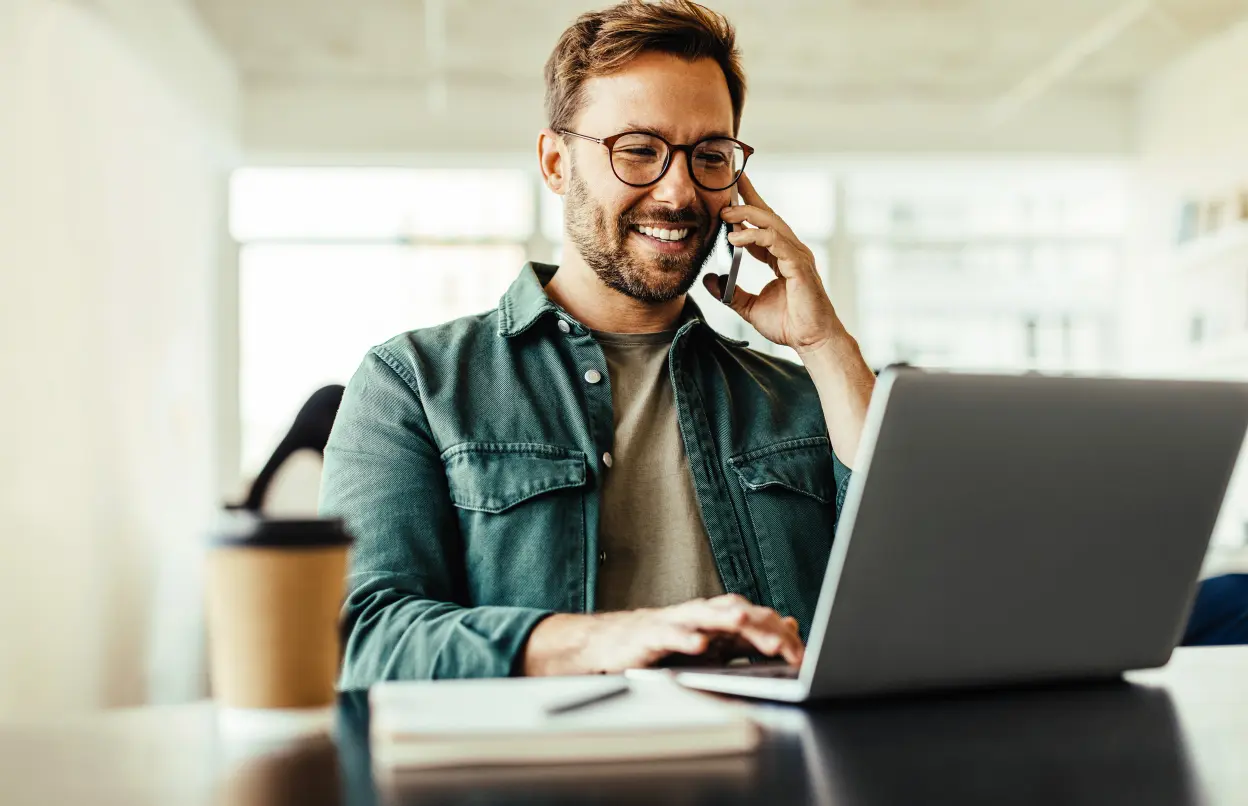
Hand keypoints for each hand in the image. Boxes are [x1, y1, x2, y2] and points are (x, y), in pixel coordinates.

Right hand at [521, 594, 803, 675]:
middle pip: (737, 613)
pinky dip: (685, 639)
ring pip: (705, 616)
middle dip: (761, 628)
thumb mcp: (713, 645)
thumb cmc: (664, 645)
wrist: (612, 644)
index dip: (780, 636)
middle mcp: (700, 614)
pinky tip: (699, 646)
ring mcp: (675, 622)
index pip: (757, 620)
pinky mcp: (650, 635)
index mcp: (718, 618)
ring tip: (745, 625)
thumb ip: (749, 638)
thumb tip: (789, 626)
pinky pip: (670, 635)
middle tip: (786, 646)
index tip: (802, 656)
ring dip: (727, 619)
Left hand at [704, 172, 846, 354]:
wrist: (811, 340)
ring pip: (771, 224)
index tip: (730, 192)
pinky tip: (735, 238)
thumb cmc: (789, 324)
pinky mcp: (798, 265)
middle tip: (725, 191)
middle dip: (747, 199)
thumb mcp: (748, 306)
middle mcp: (791, 251)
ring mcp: (797, 256)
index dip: (747, 207)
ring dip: (747, 215)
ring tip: (725, 215)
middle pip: (768, 216)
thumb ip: (730, 292)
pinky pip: (775, 242)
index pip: (762, 225)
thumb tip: (709, 280)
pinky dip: (755, 236)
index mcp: (781, 257)